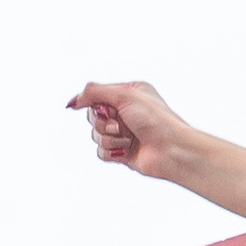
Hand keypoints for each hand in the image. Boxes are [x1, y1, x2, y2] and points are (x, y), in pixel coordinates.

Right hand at [69, 78, 196, 180]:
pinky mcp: (122, 152)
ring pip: (95, 135)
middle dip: (103, 123)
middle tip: (119, 126)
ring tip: (127, 140)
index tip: (106, 110)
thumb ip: (94, 92)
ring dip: (109, 139)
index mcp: (128, 94)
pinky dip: (111, 152)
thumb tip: (73, 100)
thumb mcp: (124, 95)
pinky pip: (100, 152)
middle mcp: (125, 112)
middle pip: (92, 116)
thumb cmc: (156, 120)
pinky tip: (126, 152)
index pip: (96, 96)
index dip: (96, 105)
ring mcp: (123, 133)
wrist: (171, 151)